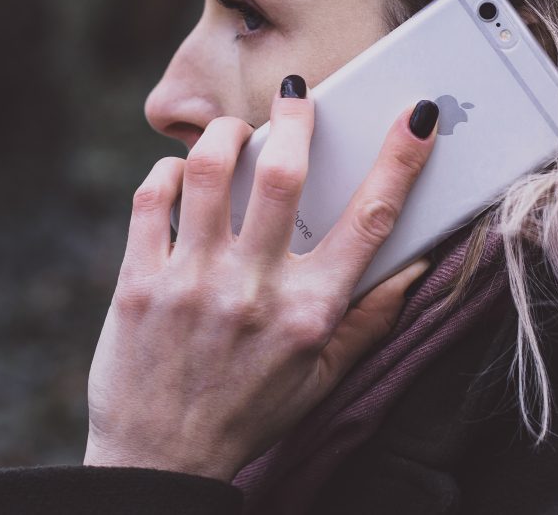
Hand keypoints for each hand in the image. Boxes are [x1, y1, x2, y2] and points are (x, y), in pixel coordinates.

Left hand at [84, 78, 438, 480]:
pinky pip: (151, 199)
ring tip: (235, 133)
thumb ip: (371, 318)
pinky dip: (166, 171)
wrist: (159, 460)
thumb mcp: (323, 377)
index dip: (401, 159)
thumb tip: (416, 263)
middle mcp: (253, 290)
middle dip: (297, 119)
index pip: (370, 220)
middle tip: (298, 97)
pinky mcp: (138, 282)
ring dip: (226, 135)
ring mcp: (191, 283)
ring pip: (207, 171)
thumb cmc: (249, 414)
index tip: (419, 115)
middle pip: (282, 175)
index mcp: (310, 312)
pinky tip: (179, 174)